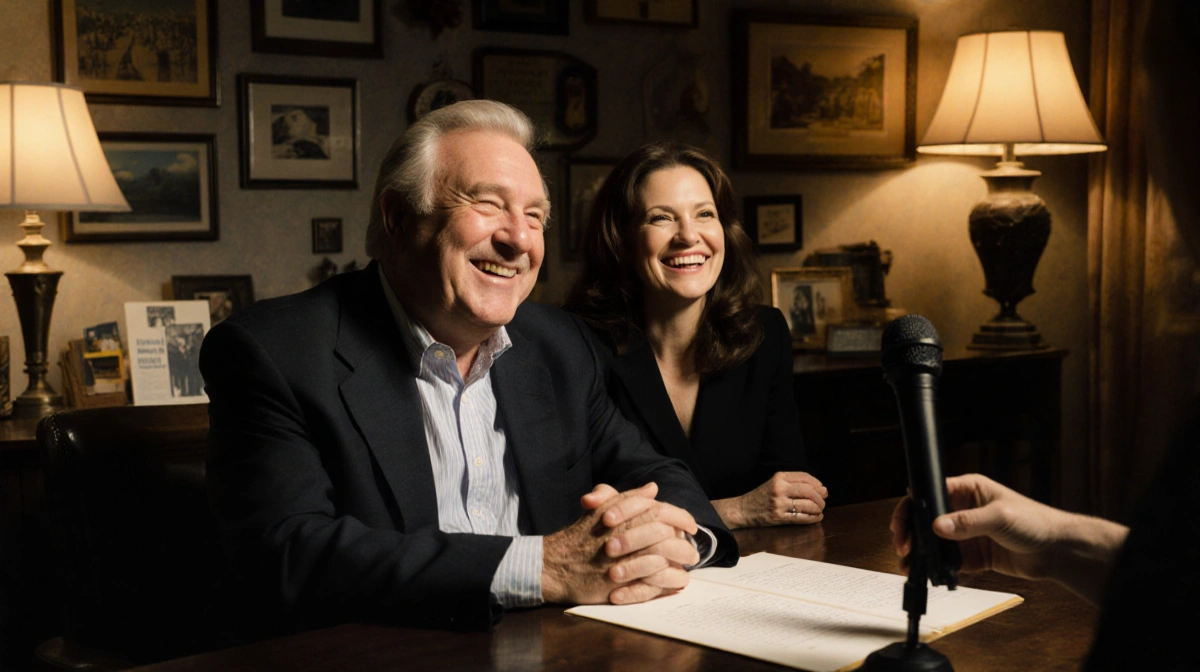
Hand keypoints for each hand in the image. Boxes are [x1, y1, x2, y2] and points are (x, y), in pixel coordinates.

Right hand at [543, 482, 699, 605]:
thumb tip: (652, 488)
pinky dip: (668, 582)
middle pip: (663, 535)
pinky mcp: (620, 587)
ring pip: (662, 561)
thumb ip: (627, 498)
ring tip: (689, 562)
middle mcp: (621, 538)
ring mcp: (621, 564)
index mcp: (619, 518)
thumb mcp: (599, 510)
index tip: (690, 523)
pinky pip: (653, 585)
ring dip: (679, 561)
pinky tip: (677, 579)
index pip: (658, 512)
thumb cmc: (580, 536)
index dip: (679, 516)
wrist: (556, 566)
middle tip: (693, 545)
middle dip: (683, 541)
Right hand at [713, 472, 826, 528]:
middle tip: (823, 502)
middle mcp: (779, 488)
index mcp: (779, 477)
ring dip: (818, 508)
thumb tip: (822, 489)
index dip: (818, 484)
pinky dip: (813, 518)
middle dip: (820, 498)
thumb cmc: (762, 496)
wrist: (743, 509)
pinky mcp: (779, 517)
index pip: (805, 477)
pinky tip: (816, 517)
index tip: (823, 490)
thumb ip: (795, 483)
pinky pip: (802, 517)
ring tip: (819, 510)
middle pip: (809, 491)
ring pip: (808, 505)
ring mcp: (779, 503)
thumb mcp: (775, 483)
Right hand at [889, 473, 1127, 603]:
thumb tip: (937, 526)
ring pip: (934, 543)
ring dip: (921, 554)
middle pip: (926, 519)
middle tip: (903, 548)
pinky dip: (939, 569)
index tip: (903, 525)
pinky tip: (932, 575)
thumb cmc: (1036, 521)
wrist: (1058, 551)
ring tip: (910, 567)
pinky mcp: (973, 555)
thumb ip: (968, 522)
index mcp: (967, 489)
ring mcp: (966, 534)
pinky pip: (949, 562)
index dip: (913, 507)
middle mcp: (963, 510)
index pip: (930, 493)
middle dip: (911, 533)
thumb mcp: (1000, 517)